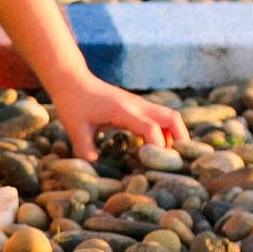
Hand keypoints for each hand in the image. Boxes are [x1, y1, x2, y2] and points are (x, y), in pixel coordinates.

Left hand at [51, 73, 188, 161]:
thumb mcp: (75, 129)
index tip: (147, 166)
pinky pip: (160, 118)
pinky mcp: (138, 106)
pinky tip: (151, 149)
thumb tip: (97, 171)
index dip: (156, 149)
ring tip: (164, 159)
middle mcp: (138, 105)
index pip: (152, 129)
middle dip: (180, 140)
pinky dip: (164, 132)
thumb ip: (86, 150)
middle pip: (173, 119)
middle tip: (175, 163)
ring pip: (170, 117)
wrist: (72, 80)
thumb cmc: (73, 104)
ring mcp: (140, 104)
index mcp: (124, 110)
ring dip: (174, 136)